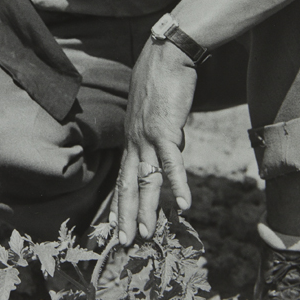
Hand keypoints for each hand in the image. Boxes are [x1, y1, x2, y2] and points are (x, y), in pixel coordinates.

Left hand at [110, 39, 197, 243]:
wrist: (167, 55)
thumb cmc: (163, 80)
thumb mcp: (156, 112)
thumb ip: (160, 132)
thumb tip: (170, 144)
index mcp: (132, 139)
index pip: (123, 178)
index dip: (120, 205)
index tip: (116, 227)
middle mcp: (135, 142)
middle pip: (128, 185)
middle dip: (126, 217)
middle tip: (123, 244)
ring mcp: (148, 138)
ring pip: (146, 180)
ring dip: (146, 209)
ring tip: (146, 234)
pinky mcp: (166, 130)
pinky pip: (172, 163)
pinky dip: (177, 185)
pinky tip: (182, 204)